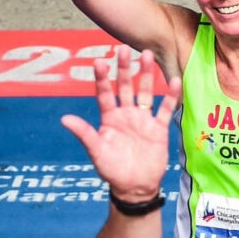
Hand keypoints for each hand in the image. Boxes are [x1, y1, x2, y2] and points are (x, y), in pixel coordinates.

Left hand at [60, 45, 180, 202]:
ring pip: (145, 92)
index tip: (100, 62)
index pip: (104, 93)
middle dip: (124, 69)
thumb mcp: (96, 152)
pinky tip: (174, 81)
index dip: (102, 78)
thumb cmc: (112, 171)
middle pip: (124, 87)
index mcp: (109, 118)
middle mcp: (125, 115)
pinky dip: (170, 96)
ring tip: (147, 55)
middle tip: (123, 49)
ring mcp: (142, 120)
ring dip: (146, 75)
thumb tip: (64, 119)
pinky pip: (165, 109)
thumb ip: (84, 134)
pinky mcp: (158, 129)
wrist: (135, 187)